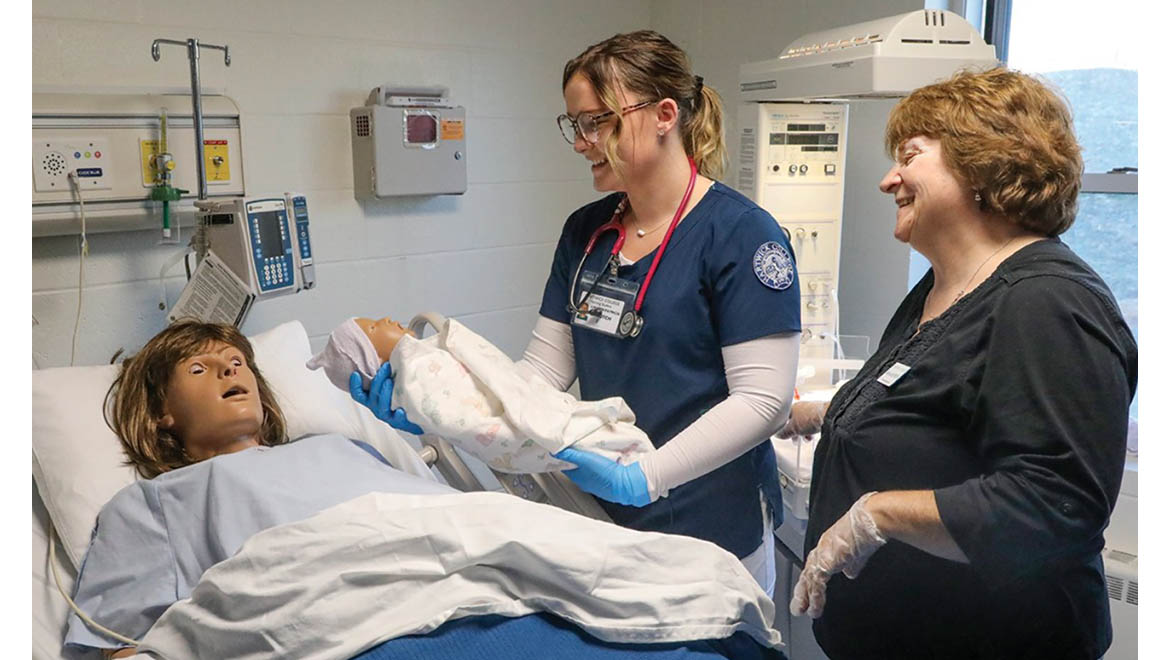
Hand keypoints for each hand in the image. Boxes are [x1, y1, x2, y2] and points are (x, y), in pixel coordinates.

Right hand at [349, 362, 423, 434]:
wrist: (419, 417)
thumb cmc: (403, 396)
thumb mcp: (393, 381)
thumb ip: (387, 373)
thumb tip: (384, 356)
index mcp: (373, 399)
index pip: (358, 394)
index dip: (354, 385)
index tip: (356, 373)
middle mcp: (377, 407)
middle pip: (372, 395)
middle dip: (378, 379)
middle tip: (386, 366)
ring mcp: (388, 416)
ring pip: (381, 406)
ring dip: (384, 393)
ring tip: (390, 381)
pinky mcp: (400, 422)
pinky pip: (396, 419)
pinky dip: (398, 415)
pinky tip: (401, 410)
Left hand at [554, 447, 650, 506]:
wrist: (628, 484)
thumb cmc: (607, 473)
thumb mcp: (585, 460)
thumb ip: (570, 455)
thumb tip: (556, 451)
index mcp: (578, 479)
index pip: (566, 466)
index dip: (565, 456)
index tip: (564, 447)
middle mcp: (586, 483)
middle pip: (577, 468)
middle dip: (577, 458)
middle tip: (579, 447)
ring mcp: (598, 484)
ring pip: (590, 471)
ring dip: (590, 462)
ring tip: (593, 451)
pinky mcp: (610, 483)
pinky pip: (601, 472)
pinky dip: (601, 466)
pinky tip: (606, 460)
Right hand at [778, 401, 826, 438]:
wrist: (828, 416)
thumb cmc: (810, 418)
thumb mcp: (792, 429)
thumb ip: (784, 432)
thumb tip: (780, 435)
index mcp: (791, 407)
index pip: (783, 418)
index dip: (782, 428)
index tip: (784, 435)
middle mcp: (801, 407)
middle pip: (794, 422)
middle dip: (795, 432)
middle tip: (795, 440)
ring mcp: (810, 411)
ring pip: (803, 424)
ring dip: (803, 433)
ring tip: (806, 438)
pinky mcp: (819, 415)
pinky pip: (812, 424)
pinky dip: (811, 431)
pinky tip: (812, 435)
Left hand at [790, 491, 886, 618]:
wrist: (870, 520)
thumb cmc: (867, 529)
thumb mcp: (858, 551)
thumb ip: (852, 563)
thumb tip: (849, 573)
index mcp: (828, 545)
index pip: (815, 565)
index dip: (811, 579)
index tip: (809, 591)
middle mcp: (822, 549)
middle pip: (807, 573)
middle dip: (802, 590)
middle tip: (797, 606)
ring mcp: (823, 554)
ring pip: (808, 579)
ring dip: (805, 597)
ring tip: (801, 611)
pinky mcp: (826, 561)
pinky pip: (817, 583)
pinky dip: (815, 597)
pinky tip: (814, 607)